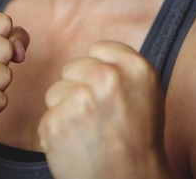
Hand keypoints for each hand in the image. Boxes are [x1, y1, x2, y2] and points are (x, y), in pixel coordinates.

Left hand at [38, 41, 170, 178]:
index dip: (98, 71)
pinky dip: (56, 132)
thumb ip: (124, 68)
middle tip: (97, 117)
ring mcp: (79, 99)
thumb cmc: (138, 141)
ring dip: (65, 109)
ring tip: (87, 133)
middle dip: (79, 88)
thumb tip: (97, 53)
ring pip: (56, 90)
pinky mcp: (56, 121)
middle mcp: (108, 78)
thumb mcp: (148, 94)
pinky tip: (76, 145)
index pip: (99, 49)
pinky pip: (47, 115)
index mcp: (134, 68)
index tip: (106, 92)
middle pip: (73, 67)